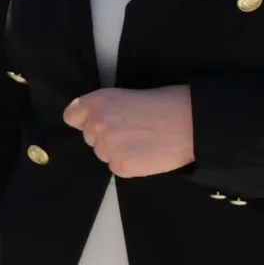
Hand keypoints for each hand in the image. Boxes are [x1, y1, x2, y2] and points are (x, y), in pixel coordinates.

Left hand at [63, 85, 194, 177]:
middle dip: (107, 137)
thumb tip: (95, 123)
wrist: (192, 122)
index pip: (72, 116)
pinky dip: (131, 164)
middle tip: (134, 131)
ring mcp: (107, 146)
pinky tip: (148, 153)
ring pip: (104, 154)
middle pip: (90, 137)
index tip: (99, 123)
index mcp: (97, 101)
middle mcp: (96, 123)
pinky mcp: (121, 166)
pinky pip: (118, 168)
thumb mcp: (126, 96)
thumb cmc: (165, 104)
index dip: (85, 121)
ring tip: (145, 141)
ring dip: (120, 151)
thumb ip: (105, 109)